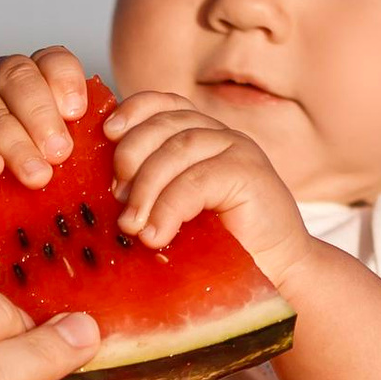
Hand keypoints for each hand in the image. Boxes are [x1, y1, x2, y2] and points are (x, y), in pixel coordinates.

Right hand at [0, 46, 93, 225]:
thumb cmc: (5, 167)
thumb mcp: (40, 151)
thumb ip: (70, 145)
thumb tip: (114, 159)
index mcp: (29, 78)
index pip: (51, 61)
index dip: (66, 81)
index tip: (77, 112)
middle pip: (19, 80)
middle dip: (42, 116)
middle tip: (61, 153)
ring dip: (16, 144)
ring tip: (37, 176)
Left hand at [102, 91, 310, 293]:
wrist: (276, 275)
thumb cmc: (220, 251)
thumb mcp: (175, 215)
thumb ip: (149, 194)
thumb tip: (104, 192)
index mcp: (199, 138)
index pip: (162, 104)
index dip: (132, 111)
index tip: (106, 134)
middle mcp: (219, 136)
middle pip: (163, 124)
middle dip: (131, 157)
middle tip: (117, 201)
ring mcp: (238, 150)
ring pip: (178, 149)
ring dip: (147, 189)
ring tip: (132, 228)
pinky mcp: (250, 173)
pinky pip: (197, 179)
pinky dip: (169, 207)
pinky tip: (157, 235)